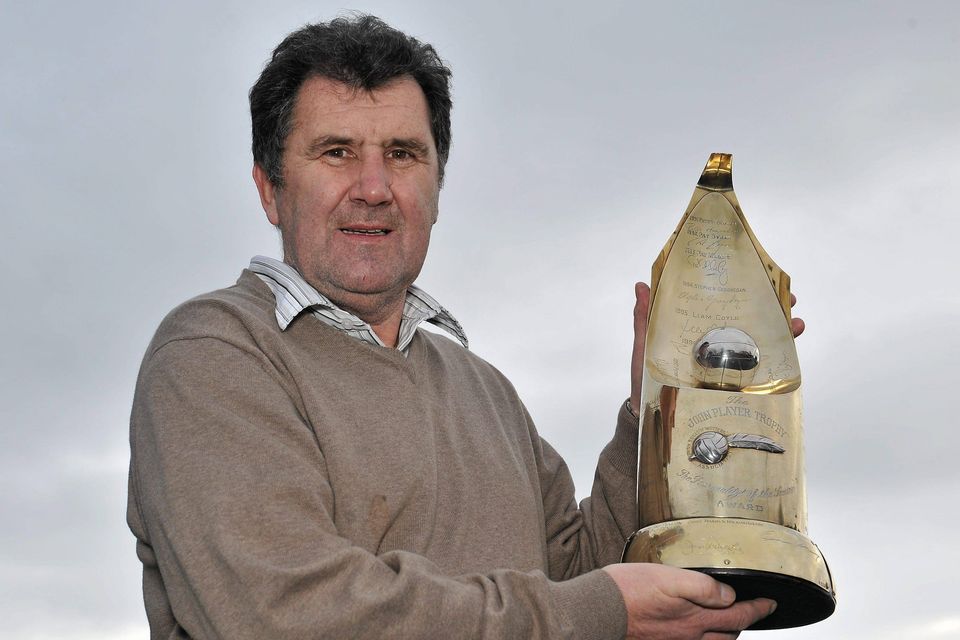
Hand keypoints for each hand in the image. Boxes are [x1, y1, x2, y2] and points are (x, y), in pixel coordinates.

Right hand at [603, 563, 775, 639]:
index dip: (758, 609)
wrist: (597, 611)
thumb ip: (702, 586)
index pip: (738, 616)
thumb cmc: (627, 590)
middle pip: (727, 636)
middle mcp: (687, 637)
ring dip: (724, 636)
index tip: (770, 603)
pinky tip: (695, 633)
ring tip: (727, 624)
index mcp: (694, 619)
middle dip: (742, 624)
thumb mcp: (667, 576)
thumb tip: (730, 594)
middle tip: (749, 610)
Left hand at [628, 284, 805, 414]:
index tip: (759, 274)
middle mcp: (716, 346)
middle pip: (749, 321)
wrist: (650, 418)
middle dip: (772, 308)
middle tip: (788, 298)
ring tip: (796, 324)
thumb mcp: (645, 347)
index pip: (724, 306)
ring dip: (782, 332)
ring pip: (760, 343)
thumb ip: (644, 319)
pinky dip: (779, 363)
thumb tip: (641, 284)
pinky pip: (760, 373)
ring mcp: (726, 366)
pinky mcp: (733, 387)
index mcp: (697, 331)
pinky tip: (791, 354)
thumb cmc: (644, 380)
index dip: (743, 290)